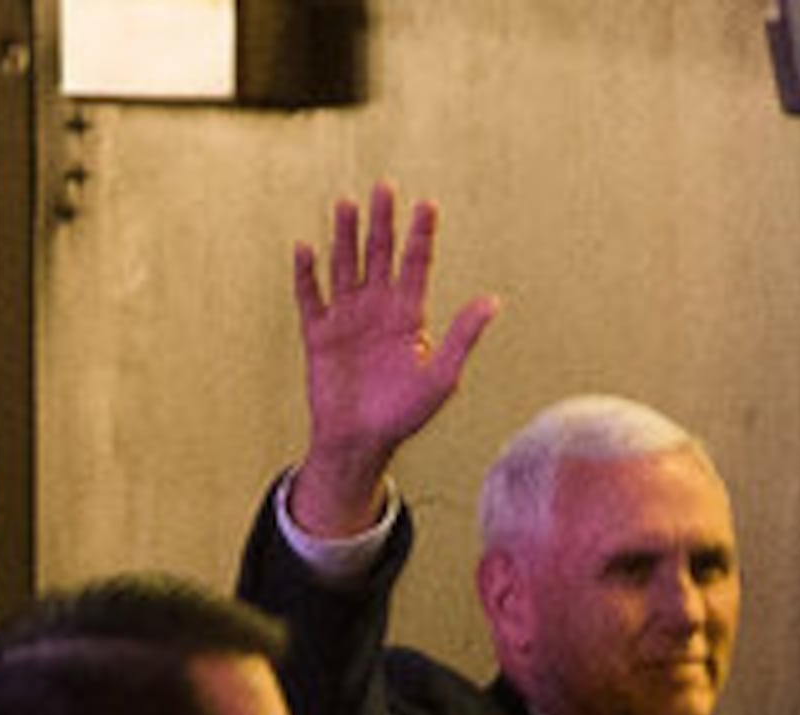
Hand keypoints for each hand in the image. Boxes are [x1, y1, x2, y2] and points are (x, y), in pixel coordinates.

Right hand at [287, 184, 501, 536]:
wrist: (361, 441)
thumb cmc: (405, 413)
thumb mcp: (442, 376)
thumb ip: (462, 337)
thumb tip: (492, 302)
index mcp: (409, 316)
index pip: (416, 266)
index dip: (421, 236)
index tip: (427, 204)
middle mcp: (377, 309)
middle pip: (380, 255)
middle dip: (382, 222)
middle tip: (384, 188)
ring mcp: (347, 318)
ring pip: (345, 266)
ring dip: (345, 236)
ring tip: (346, 203)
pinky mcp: (318, 334)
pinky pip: (310, 297)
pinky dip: (307, 274)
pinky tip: (307, 247)